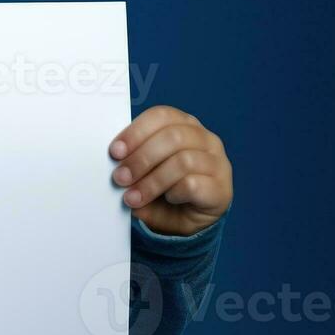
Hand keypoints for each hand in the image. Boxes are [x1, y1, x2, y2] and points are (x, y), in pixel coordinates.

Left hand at [108, 105, 231, 236]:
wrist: (188, 218)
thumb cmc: (164, 188)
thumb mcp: (144, 172)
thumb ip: (131, 163)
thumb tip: (113, 165)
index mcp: (184, 125)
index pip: (162, 116)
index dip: (136, 132)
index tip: (115, 152)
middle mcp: (205, 139)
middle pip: (173, 137)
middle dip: (141, 158)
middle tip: (120, 178)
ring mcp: (217, 163)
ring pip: (183, 161)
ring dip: (151, 181)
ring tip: (133, 197)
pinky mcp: (221, 188)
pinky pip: (193, 184)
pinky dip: (172, 193)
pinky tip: (166, 199)